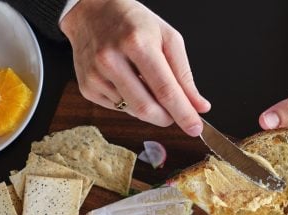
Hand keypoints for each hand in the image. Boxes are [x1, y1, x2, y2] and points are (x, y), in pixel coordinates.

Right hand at [60, 0, 209, 135]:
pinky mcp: (87, 88)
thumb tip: (199, 106)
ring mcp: (96, 76)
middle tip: (175, 114)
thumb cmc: (134, 24)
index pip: (165, 90)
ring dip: (148, 108)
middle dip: (166, 118)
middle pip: (146, 108)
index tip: (195, 129)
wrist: (91, 12)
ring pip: (133, 112)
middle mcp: (112, 59)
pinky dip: (130, 103)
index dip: (182, 113)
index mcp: (137, 42)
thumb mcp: (167, 38)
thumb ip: (184, 75)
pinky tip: (127, 82)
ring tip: (145, 83)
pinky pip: (118, 109)